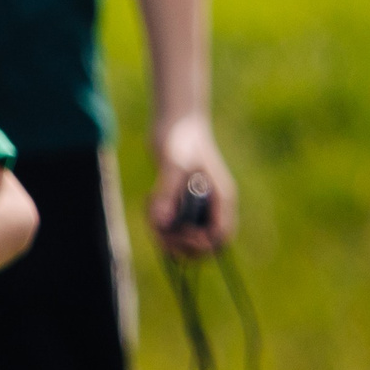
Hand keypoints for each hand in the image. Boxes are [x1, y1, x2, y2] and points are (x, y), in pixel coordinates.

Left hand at [146, 114, 237, 257]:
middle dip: (177, 244)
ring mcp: (196, 207)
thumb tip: (161, 222)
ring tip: (150, 207)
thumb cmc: (179, 138)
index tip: (178, 233)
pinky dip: (156, 221)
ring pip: (182, 239)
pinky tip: (148, 200)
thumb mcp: (172, 164)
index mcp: (221, 198)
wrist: (175, 124)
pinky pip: (169, 227)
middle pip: (201, 246)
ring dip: (162, 233)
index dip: (200, 245)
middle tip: (157, 226)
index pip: (220, 238)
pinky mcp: (181, 204)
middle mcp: (211, 206)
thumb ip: (167, 192)